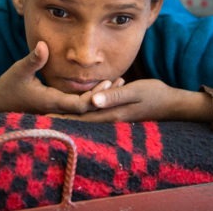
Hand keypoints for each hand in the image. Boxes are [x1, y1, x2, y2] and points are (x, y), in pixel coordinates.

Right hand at [0, 41, 119, 113]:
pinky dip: (92, 98)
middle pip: (87, 108)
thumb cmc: (8, 87)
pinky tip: (102, 87)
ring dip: (100, 97)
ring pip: (85, 109)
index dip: (95, 96)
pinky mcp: (57, 109)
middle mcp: (57, 110)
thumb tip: (42, 44)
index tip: (108, 83)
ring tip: (118, 82)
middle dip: (104, 97)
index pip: (79, 105)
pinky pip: (78, 106)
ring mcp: (58, 111)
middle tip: (121, 81)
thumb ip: (32, 59)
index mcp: (50, 102)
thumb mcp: (18, 71)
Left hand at [50, 79, 212, 122]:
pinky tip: (78, 106)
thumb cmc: (155, 95)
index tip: (44, 117)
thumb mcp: (135, 92)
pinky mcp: (118, 114)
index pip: (81, 117)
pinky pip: (97, 114)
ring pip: (88, 117)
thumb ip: (114, 96)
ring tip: (53, 112)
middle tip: (40, 117)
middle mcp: (110, 119)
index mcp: (111, 114)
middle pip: (80, 120)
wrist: (172, 104)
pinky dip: (85, 110)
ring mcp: (114, 118)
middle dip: (62, 118)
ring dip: (72, 115)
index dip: (62, 117)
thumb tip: (92, 101)